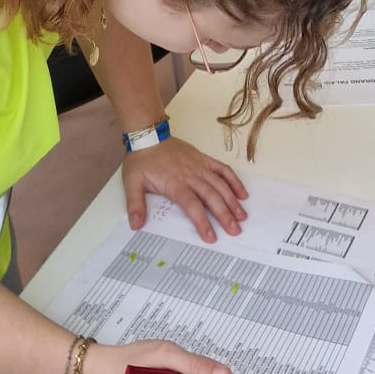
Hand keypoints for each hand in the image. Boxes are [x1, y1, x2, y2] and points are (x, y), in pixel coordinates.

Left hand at [123, 136, 247, 240]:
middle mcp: (191, 175)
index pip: (192, 206)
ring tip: (242, 216)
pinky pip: (223, 169)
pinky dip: (234, 181)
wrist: (148, 135)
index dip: (202, 222)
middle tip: (234, 231)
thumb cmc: (141, 160)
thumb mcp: (132, 183)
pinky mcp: (204, 159)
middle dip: (225, 215)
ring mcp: (200, 166)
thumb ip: (135, 205)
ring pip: (221, 185)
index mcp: (175, 184)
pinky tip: (242, 194)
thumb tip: (135, 225)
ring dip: (232, 201)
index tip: (211, 237)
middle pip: (212, 197)